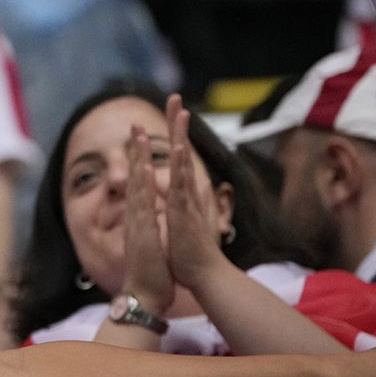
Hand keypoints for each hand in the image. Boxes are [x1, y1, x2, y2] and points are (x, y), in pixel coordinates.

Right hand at [118, 119, 173, 310]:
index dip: (140, 160)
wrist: (145, 297)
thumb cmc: (153, 274)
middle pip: (135, 175)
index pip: (140, 183)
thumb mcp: (155, 245)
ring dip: (137, 157)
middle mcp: (136, 216)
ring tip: (137, 133)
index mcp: (141, 218)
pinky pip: (143, 202)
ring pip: (136, 183)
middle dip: (135, 149)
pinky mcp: (143, 231)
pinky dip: (144, 182)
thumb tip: (154, 221)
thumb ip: (153, 229)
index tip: (140, 139)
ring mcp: (137, 222)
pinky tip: (146, 166)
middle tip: (134, 123)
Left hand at [160, 96, 232, 292]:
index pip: (178, 161)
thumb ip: (190, 206)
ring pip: (184, 164)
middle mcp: (187, 194)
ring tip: (181, 112)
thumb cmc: (191, 255)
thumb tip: (196, 191)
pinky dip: (182, 167)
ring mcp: (188, 202)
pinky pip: (183, 186)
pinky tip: (182, 148)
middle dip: (179, 126)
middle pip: (183, 153)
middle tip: (176, 98)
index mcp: (183, 196)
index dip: (176, 137)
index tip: (172, 115)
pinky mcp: (186, 214)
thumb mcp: (184, 225)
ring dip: (183, 138)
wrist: (203, 277)